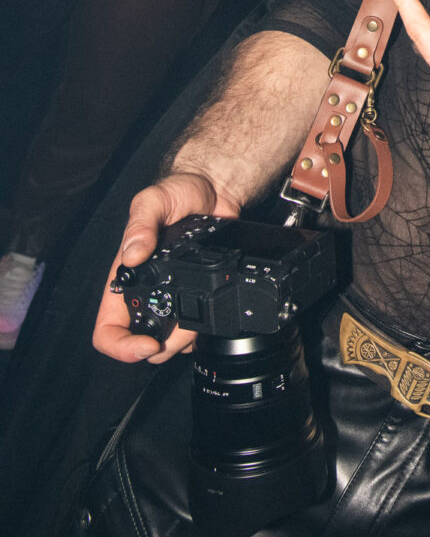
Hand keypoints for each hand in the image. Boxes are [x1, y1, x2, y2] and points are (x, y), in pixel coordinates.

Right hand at [93, 172, 240, 363]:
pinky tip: (210, 318)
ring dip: (184, 341)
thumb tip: (132, 256)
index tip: (147, 343)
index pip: (108, 329)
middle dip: (162, 347)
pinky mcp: (195, 294)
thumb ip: (141, 224)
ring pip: (169, 341)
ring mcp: (170, 296)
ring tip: (199, 324)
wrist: (214, 189)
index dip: (122, 346)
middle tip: (184, 334)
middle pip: (141, 342)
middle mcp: (145, 292)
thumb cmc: (178, 191)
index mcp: (125, 278)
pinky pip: (193, 327)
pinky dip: (201, 330)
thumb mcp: (154, 200)